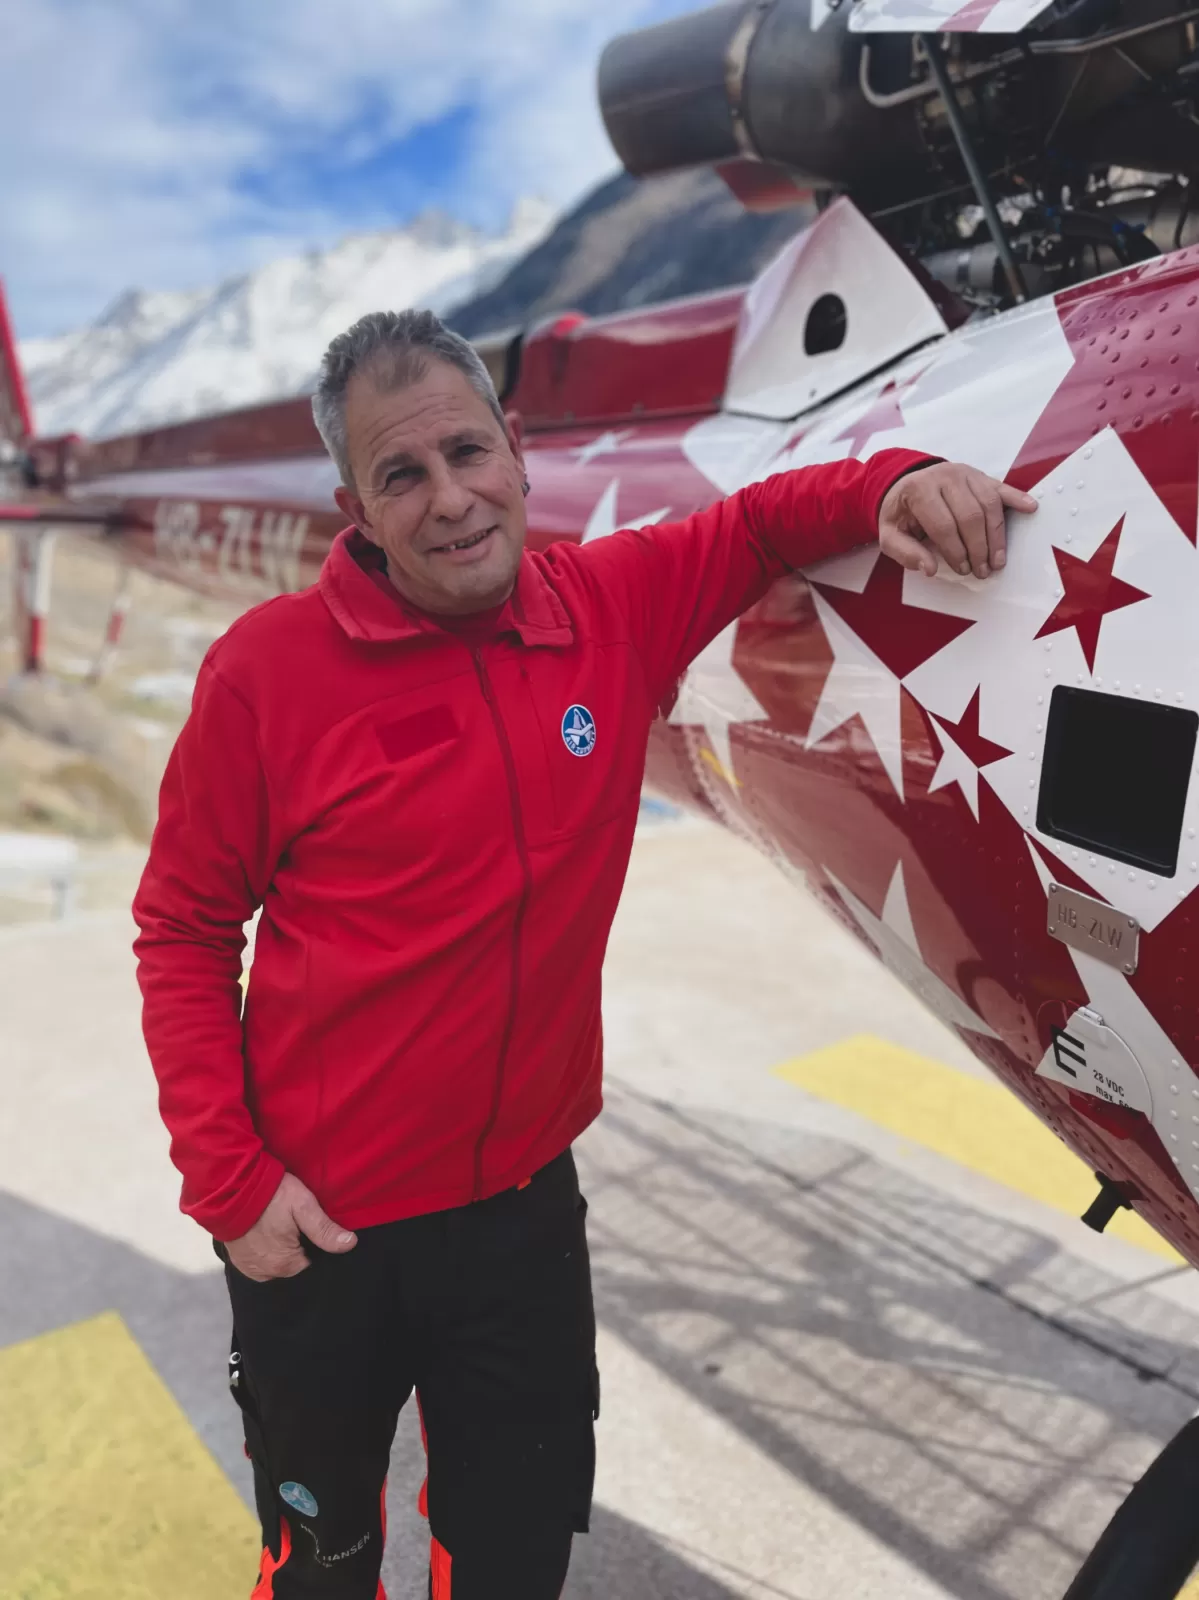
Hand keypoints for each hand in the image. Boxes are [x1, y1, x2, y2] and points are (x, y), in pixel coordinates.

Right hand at [223, 1172, 357, 1281]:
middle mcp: (267, 1273)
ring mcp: (250, 1268)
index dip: (315, 1246)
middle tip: (293, 1223)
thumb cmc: (271, 1195)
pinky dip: (264, 1251)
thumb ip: (326, 1229)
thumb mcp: (304, 1206)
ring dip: (279, 1250)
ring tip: (278, 1226)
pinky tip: (265, 1232)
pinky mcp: (238, 1260)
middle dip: (297, 1248)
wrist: (232, 1186)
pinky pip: (259, 1262)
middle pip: (294, 1264)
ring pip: (276, 1263)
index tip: (310, 1227)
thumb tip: (350, 1244)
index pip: (312, 1263)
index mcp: (286, 1265)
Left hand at [879, 462, 1037, 579]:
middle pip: (970, 515)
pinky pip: (1002, 487)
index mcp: (919, 490)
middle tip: (982, 570)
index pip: (943, 524)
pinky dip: (1018, 498)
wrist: (906, 484)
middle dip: (979, 548)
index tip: (963, 570)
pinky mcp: (981, 476)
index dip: (955, 551)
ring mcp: (966, 474)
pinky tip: (1030, 508)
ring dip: (996, 536)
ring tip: (997, 560)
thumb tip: (929, 568)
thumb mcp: (889, 534)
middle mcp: (945, 477)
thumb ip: (904, 552)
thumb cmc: (901, 513)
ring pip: (989, 504)